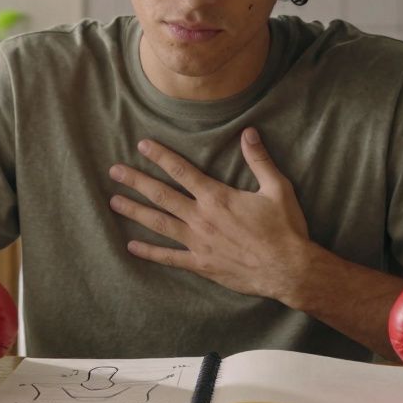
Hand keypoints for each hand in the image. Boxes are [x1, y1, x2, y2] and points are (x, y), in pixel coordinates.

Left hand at [108, 127, 312, 301]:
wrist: (289, 270)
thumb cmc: (285, 229)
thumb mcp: (277, 189)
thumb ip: (259, 160)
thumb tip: (249, 132)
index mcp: (217, 197)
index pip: (181, 171)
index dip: (160, 156)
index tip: (141, 145)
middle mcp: (201, 218)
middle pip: (161, 195)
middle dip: (136, 181)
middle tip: (114, 171)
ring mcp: (198, 243)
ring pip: (158, 224)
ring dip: (135, 212)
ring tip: (113, 202)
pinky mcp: (201, 264)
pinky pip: (169, 258)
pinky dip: (149, 252)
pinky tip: (131, 246)